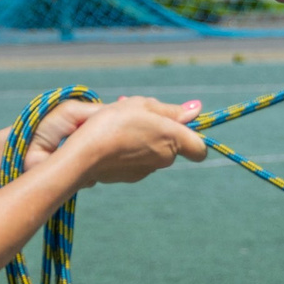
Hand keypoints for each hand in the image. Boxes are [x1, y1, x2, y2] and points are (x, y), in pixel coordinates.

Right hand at [57, 96, 206, 187]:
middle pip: (171, 144)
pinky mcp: (130, 177)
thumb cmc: (115, 124)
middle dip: (158, 129)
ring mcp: (147, 170)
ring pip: (152, 150)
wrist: (84, 155)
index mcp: (174, 140)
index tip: (177, 124)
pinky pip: (136, 160)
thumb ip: (172, 110)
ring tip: (118, 123)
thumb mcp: (144, 107)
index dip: (192, 136)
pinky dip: (128, 150)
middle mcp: (165, 159)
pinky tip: (110, 140)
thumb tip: (197, 109)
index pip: (199, 149)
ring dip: (142, 137)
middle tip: (135, 113)